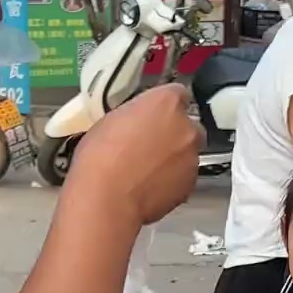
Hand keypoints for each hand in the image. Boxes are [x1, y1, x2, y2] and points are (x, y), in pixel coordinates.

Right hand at [68, 84, 204, 225]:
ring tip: (149, 171)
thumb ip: (137, 116)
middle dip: (174, 133)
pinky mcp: (191, 184)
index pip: (178, 93)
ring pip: (188, 153)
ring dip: (175, 158)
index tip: (154, 116)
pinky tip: (152, 187)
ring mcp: (192, 157)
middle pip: (188, 125)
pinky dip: (173, 180)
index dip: (165, 106)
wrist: (108, 198)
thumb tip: (142, 124)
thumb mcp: (112, 119)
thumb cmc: (100, 155)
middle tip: (151, 145)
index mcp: (166, 102)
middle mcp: (187, 126)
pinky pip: (184, 177)